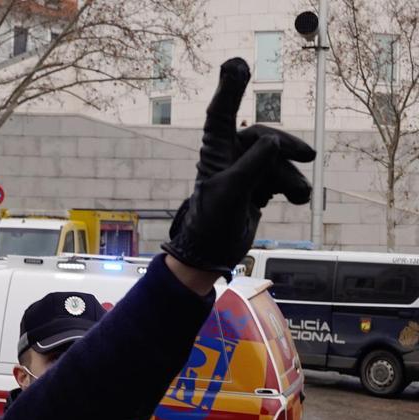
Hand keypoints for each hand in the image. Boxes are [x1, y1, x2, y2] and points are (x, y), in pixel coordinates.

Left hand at [162, 58, 316, 279]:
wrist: (214, 252)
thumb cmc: (213, 222)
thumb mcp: (231, 193)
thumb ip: (252, 165)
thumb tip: (273, 142)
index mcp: (215, 152)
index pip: (221, 114)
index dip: (230, 90)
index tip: (237, 65)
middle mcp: (229, 156)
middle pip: (264, 137)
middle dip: (286, 147)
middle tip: (310, 154)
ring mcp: (244, 170)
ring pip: (277, 160)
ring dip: (291, 177)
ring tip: (300, 197)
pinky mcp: (256, 185)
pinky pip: (280, 176)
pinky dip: (292, 186)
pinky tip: (299, 200)